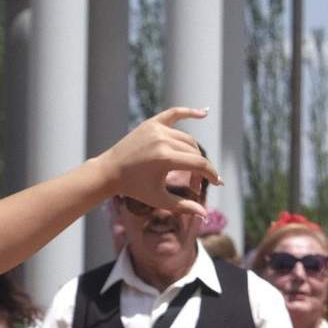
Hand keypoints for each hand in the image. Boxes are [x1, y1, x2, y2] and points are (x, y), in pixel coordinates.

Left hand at [93, 108, 219, 218]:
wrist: (109, 171)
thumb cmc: (134, 188)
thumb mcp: (158, 199)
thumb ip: (183, 206)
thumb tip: (205, 215)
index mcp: (165, 158)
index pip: (199, 164)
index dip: (211, 174)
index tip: (217, 183)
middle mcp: (163, 140)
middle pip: (194, 152)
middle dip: (200, 169)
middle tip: (195, 184)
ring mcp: (157, 129)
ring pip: (187, 139)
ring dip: (194, 153)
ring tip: (192, 169)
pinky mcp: (151, 123)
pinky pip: (174, 113)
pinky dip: (189, 112)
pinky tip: (205, 112)